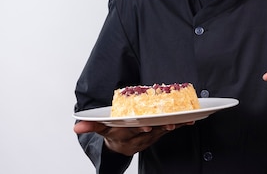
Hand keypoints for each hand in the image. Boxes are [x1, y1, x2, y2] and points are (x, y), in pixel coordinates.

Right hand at [73, 120, 193, 155]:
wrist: (120, 145)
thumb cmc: (112, 131)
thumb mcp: (101, 128)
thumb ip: (91, 125)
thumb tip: (76, 126)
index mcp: (124, 134)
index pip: (132, 132)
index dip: (140, 129)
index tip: (147, 126)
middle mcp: (138, 138)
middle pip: (150, 132)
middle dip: (161, 127)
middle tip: (171, 122)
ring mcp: (149, 137)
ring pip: (162, 131)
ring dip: (173, 126)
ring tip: (183, 121)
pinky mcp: (158, 134)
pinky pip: (169, 129)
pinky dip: (180, 125)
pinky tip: (191, 121)